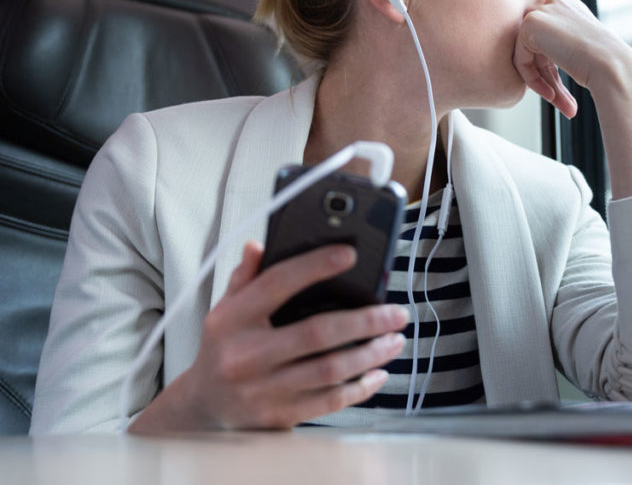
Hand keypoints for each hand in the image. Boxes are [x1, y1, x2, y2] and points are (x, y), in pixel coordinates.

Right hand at [131, 241, 407, 431]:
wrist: (204, 406)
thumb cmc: (224, 347)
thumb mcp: (226, 308)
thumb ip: (246, 277)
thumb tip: (258, 246)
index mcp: (232, 320)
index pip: (277, 284)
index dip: (314, 266)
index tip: (350, 254)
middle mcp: (245, 355)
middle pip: (317, 333)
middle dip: (366, 321)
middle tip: (397, 313)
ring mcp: (262, 390)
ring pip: (330, 370)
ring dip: (371, 354)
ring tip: (395, 340)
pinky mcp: (278, 416)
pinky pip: (329, 401)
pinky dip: (359, 388)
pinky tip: (378, 373)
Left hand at [513, 0, 631, 117]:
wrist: (612, 66)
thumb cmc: (607, 65)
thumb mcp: (584, 53)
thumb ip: (562, 51)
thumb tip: (540, 66)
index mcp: (571, 8)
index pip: (551, 41)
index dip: (553, 71)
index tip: (564, 95)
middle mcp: (556, 4)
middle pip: (539, 49)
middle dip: (549, 79)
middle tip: (566, 105)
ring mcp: (543, 11)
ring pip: (529, 56)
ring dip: (543, 83)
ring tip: (563, 105)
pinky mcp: (530, 24)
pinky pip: (521, 59)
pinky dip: (532, 80)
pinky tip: (550, 94)